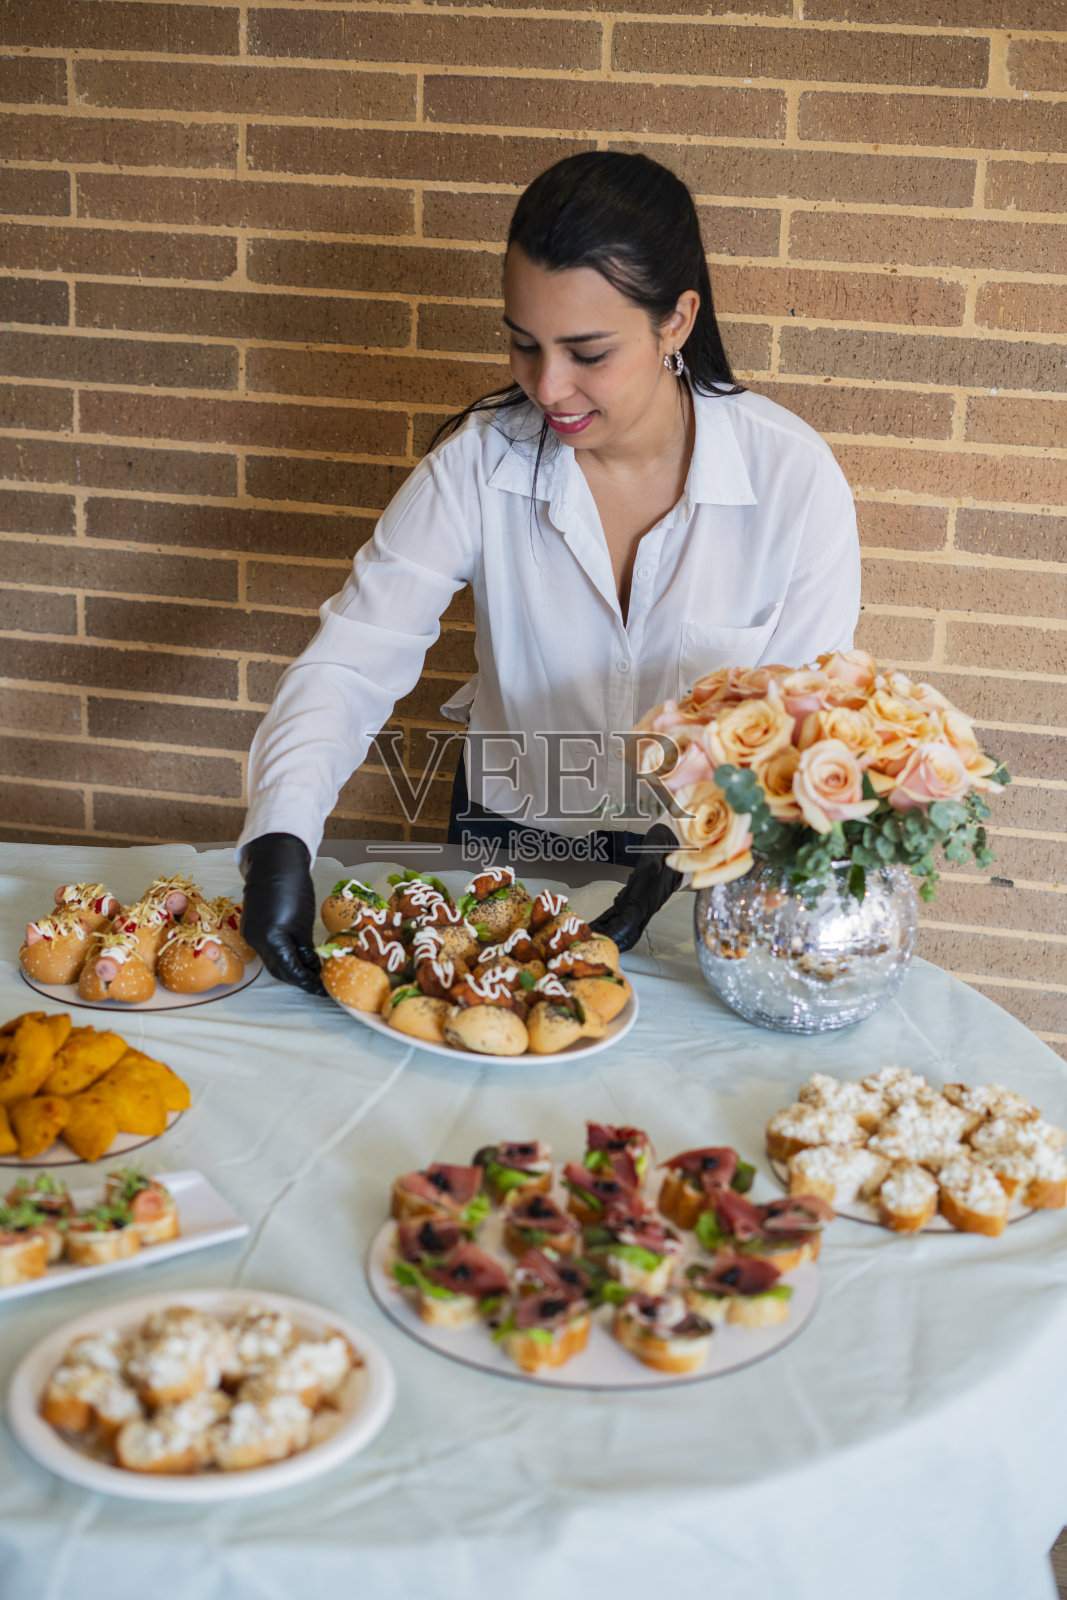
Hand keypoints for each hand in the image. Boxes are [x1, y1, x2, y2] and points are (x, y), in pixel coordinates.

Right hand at [240, 833, 325, 994]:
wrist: (273, 862)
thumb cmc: (292, 887)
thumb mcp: (303, 923)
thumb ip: (306, 949)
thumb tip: (312, 968)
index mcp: (270, 940)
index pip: (290, 971)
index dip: (308, 983)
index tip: (322, 990)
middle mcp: (255, 941)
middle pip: (278, 969)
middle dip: (298, 978)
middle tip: (319, 982)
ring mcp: (251, 934)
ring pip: (272, 960)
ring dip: (290, 967)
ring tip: (311, 969)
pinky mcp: (252, 926)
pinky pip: (268, 948)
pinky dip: (283, 954)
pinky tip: (297, 954)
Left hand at [588, 824, 682, 952]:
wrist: (675, 845)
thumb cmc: (664, 847)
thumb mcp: (657, 851)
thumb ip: (654, 861)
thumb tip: (652, 866)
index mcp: (646, 899)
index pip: (629, 924)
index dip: (615, 935)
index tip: (600, 941)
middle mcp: (642, 907)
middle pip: (626, 934)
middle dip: (609, 943)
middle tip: (587, 947)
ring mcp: (637, 905)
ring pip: (621, 928)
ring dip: (605, 935)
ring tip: (585, 938)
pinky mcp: (632, 900)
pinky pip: (617, 916)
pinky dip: (605, 923)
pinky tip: (593, 925)